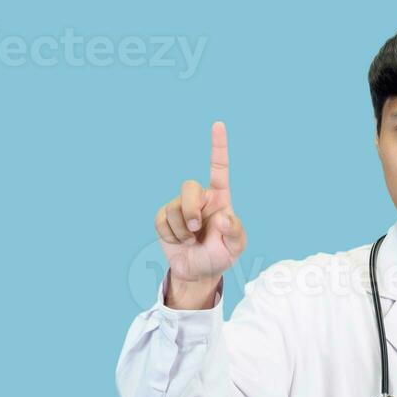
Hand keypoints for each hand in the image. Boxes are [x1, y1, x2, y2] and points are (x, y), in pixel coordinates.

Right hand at [155, 120, 246, 285]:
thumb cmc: (220, 255)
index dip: (218, 147)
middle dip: (190, 209)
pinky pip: (161, 220)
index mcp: (220, 198)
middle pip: (188, 186)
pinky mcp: (165, 219)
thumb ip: (235, 231)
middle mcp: (199, 199)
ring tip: (191, 241)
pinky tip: (179, 242)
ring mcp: (181, 207)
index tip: (218, 125)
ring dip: (182, 230)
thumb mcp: (235, 247)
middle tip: (196, 230)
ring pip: (173, 208)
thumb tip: (223, 217)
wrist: (199, 272)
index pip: (219, 168)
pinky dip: (170, 235)